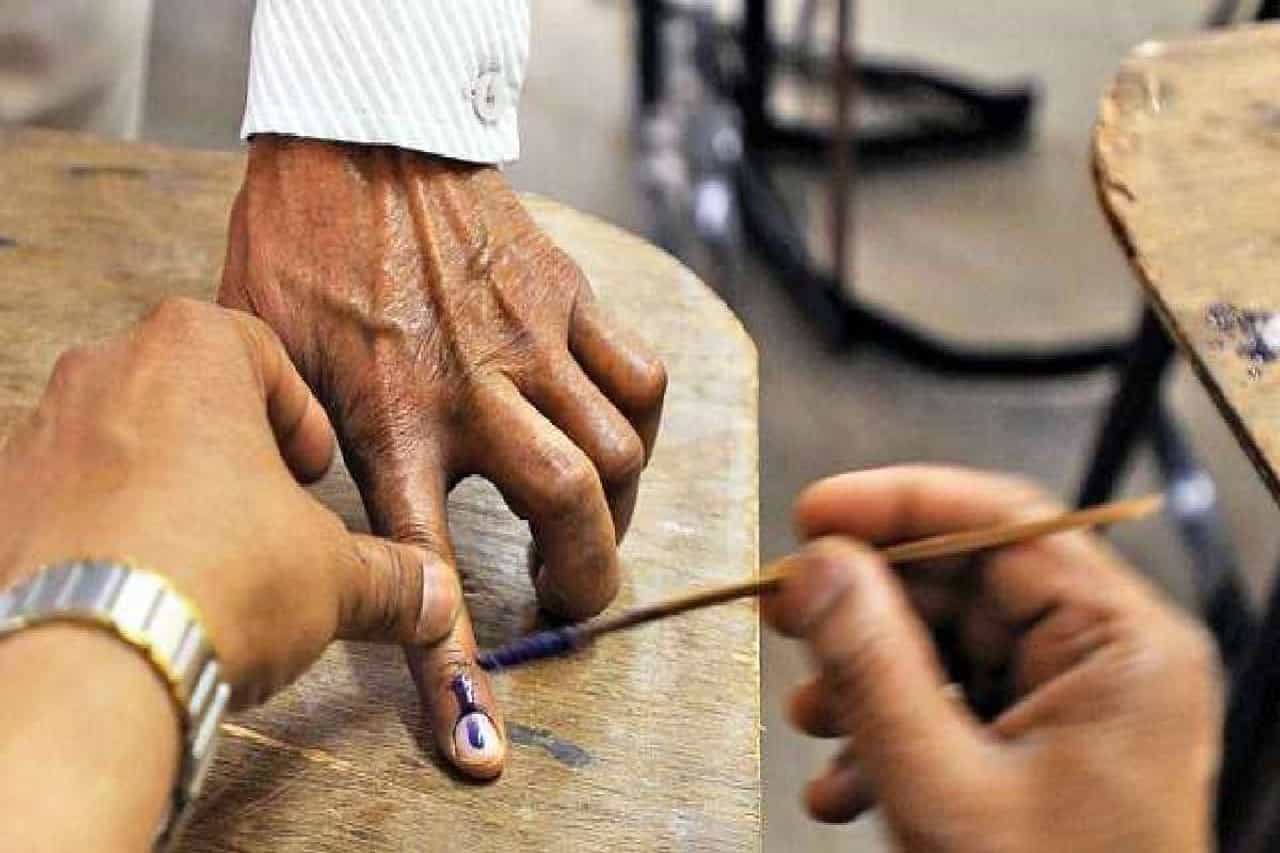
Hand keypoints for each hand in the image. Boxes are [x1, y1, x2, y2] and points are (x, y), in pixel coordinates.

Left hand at [0, 299, 459, 707]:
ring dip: (165, 487)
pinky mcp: (0, 501)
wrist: (89, 663)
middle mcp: (102, 373)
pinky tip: (143, 585)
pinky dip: (105, 529)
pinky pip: (63, 498)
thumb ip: (389, 575)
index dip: (301, 416)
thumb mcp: (332, 574)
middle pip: (184, 392)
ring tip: (202, 558)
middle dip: (230, 449)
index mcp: (191, 351)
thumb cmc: (212, 577)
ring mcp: (37, 435)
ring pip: (119, 442)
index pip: (262, 351)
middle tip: (264, 512)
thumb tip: (429, 592)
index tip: (312, 470)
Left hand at [219, 136, 666, 776]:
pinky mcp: (570, 299)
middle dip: (588, 580)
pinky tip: (614, 432)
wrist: (361, 144)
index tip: (482, 746)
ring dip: (617, 508)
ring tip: (589, 518)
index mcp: (389, 417)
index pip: (425, 564)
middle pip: (573, 509)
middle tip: (571, 599)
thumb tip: (332, 526)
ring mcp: (533, 342)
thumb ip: (306, 449)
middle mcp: (475, 389)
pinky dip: (644, 424)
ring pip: (621, 452)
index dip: (455, 670)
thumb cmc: (302, 250)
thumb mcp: (268, 359)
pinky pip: (642, 377)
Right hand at [763, 466, 1221, 852]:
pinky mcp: (1044, 745)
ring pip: (948, 645)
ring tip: (810, 723)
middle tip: (782, 614)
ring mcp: (1076, 704)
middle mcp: (1108, 659)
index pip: (1002, 521)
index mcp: (1121, 646)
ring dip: (866, 680)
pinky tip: (843, 783)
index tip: (811, 515)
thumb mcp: (943, 785)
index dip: (896, 503)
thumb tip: (816, 567)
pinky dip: (890, 731)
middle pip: (965, 583)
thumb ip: (872, 665)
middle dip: (865, 608)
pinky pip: (954, 702)